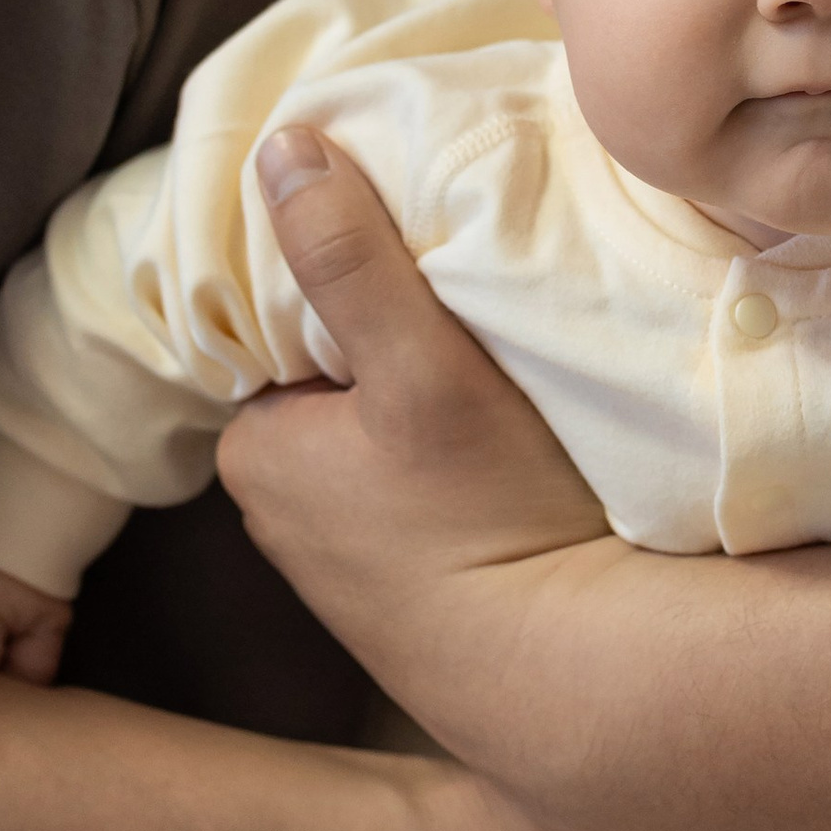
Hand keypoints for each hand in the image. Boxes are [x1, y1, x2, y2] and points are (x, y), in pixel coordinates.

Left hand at [218, 126, 617, 749]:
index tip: (434, 260)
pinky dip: (457, 465)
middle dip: (398, 342)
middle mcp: (282, 515)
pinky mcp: (407, 595)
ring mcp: (345, 563)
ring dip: (433, 403)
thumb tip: (282, 148)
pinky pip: (419, 493)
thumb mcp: (421, 369)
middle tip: (484, 314)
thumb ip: (351, 260)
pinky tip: (515, 456)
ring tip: (512, 381)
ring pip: (384, 435)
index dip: (358, 278)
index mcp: (257, 450)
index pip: (293, 321)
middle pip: (340, 377)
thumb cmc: (491, 521)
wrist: (572, 682)